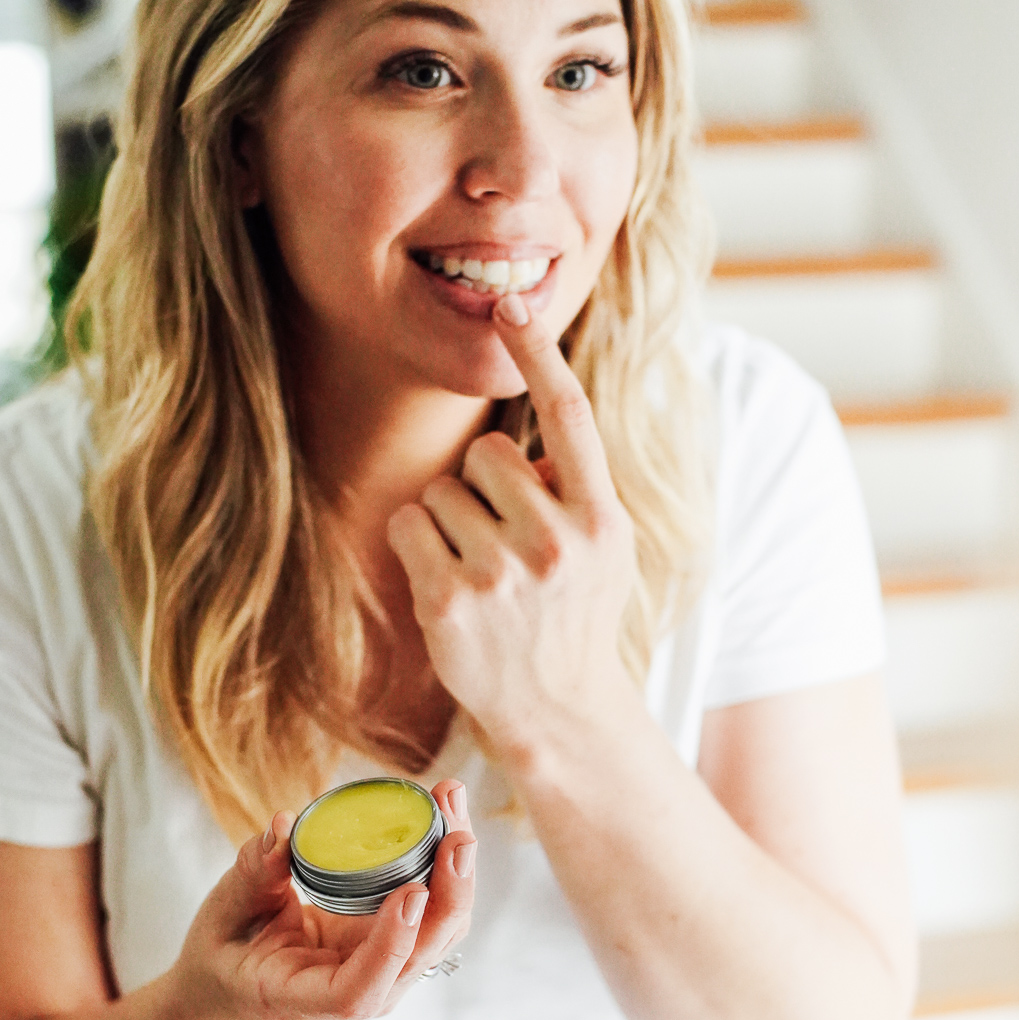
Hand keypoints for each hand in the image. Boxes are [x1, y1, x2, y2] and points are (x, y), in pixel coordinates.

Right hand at [166, 780, 475, 1019]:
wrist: (227, 999)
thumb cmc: (220, 959)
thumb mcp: (219, 917)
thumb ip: (251, 877)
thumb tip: (284, 827)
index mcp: (296, 1004)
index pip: (357, 991)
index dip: (391, 945)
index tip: (412, 893)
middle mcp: (349, 1008)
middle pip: (416, 960)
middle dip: (447, 895)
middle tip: (457, 832)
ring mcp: (376, 987)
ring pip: (435, 939)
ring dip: (455, 875)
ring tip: (452, 805)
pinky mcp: (390, 959)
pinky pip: (429, 922)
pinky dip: (443, 874)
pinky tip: (444, 821)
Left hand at [387, 295, 637, 768]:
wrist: (560, 712)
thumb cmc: (577, 620)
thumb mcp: (607, 552)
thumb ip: (579, 489)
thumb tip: (533, 430)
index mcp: (602, 519)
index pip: (570, 418)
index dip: (540, 355)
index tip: (512, 306)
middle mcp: (556, 541)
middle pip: (486, 453)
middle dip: (484, 486)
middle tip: (503, 542)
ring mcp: (501, 573)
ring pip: (443, 489)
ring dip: (450, 520)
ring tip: (482, 573)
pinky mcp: (450, 599)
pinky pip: (411, 524)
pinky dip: (419, 546)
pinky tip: (449, 586)